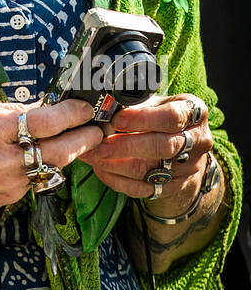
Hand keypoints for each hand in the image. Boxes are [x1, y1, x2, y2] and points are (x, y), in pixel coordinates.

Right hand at [0, 96, 104, 214]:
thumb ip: (9, 109)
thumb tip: (41, 108)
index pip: (43, 122)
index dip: (70, 112)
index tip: (84, 105)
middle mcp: (2, 161)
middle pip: (58, 151)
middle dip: (84, 138)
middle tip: (99, 127)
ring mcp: (7, 183)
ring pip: (52, 168)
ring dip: (70, 153)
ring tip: (83, 139)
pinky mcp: (8, 198)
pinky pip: (36, 179)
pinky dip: (45, 165)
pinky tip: (48, 155)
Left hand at [77, 94, 212, 213]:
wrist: (184, 143)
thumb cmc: (163, 115)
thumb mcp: (157, 101)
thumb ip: (136, 104)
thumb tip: (104, 106)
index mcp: (194, 112)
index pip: (171, 117)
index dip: (143, 119)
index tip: (117, 119)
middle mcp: (198, 141)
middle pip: (163, 147)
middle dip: (127, 146)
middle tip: (100, 144)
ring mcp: (188, 167)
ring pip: (150, 171)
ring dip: (116, 165)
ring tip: (91, 155)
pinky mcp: (174, 186)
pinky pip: (143, 188)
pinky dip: (118, 180)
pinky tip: (100, 169)